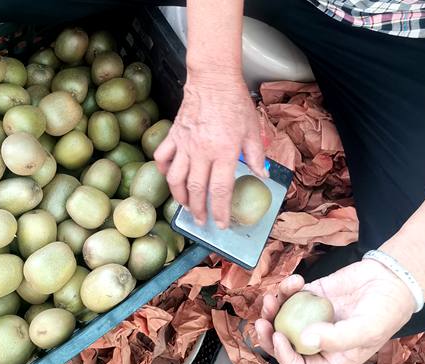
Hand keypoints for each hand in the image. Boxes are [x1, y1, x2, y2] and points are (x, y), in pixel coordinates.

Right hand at [154, 69, 267, 228]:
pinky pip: (162, 157)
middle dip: (198, 210)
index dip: (219, 210)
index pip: (220, 190)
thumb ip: (257, 156)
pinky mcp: (173, 135)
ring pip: (175, 178)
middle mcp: (202, 152)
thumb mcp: (252, 130)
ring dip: (179, 196)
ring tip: (185, 206)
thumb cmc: (235, 103)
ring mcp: (184, 144)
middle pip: (195, 189)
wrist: (213, 79)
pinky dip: (163, 170)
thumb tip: (262, 176)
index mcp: (224, 152)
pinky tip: (170, 177)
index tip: (220, 224)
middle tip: (201, 221)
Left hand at [255, 260, 415, 363]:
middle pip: (285, 345)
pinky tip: (296, 280)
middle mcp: (319, 340)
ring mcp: (313, 317)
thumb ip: (336, 338)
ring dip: (272, 310)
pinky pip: (291, 296)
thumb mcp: (366, 330)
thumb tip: (304, 340)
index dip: (286, 358)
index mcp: (332, 358)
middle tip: (262, 322)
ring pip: (283, 319)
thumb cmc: (385, 311)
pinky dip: (287, 288)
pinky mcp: (311, 296)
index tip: (279, 337)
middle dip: (269, 336)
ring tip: (272, 298)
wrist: (391, 279)